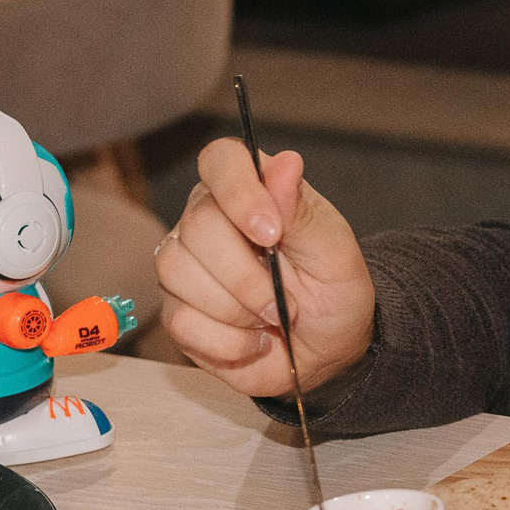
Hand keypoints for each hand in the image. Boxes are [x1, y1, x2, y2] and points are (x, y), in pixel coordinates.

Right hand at [153, 138, 375, 398]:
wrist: (327, 349)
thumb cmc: (333, 291)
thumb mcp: (334, 252)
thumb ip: (302, 210)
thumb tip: (286, 162)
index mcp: (250, 191)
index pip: (221, 160)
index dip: (239, 192)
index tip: (271, 233)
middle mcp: (207, 219)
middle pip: (197, 226)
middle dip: (247, 275)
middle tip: (285, 300)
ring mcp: (184, 265)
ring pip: (178, 272)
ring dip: (237, 309)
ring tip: (271, 317)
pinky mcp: (176, 311)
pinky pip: (180, 320)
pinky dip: (227, 340)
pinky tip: (253, 340)